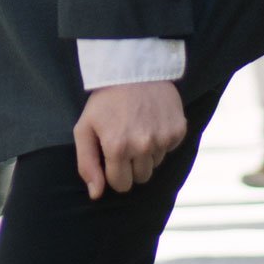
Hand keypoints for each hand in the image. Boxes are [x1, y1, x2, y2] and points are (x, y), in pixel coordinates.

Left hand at [74, 82, 187, 200]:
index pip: (120, 184)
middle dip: (132, 165)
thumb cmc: (105, 101)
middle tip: (126, 140)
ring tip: (139, 127)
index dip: (115, 173)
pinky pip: (169, 149)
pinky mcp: (178, 130)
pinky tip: (152, 121)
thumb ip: (87, 164)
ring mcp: (162, 138)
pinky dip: (162, 140)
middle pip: (141, 178)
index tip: (112, 155)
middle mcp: (142, 146)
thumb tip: (96, 194)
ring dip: (147, 153)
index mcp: (117, 148)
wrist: (134, 68)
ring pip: (156, 164)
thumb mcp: (85, 128)